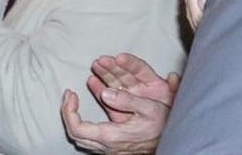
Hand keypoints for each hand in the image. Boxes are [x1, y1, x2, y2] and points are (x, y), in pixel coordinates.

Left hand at [60, 53, 177, 154]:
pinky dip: (85, 121)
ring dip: (74, 116)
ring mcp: (109, 148)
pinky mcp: (113, 147)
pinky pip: (91, 137)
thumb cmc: (162, 126)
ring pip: (81, 138)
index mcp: (111, 136)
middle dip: (68, 111)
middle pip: (75, 133)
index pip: (77, 128)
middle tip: (69, 95)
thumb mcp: (150, 109)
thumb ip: (127, 100)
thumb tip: (105, 92)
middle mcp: (107, 145)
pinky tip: (89, 106)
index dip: (69, 111)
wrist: (173, 143)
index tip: (71, 94)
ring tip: (74, 98)